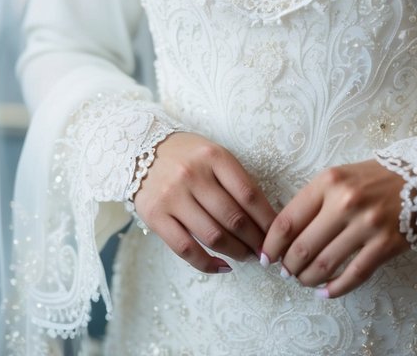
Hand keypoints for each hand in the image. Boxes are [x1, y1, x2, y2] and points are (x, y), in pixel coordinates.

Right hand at [134, 131, 276, 273]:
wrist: (139, 149)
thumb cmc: (186, 155)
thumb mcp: (213, 154)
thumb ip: (235, 179)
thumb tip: (263, 217)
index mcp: (213, 156)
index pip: (249, 194)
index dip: (267, 219)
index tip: (276, 234)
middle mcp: (193, 175)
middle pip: (233, 218)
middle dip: (255, 240)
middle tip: (265, 252)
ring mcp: (172, 196)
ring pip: (212, 235)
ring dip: (236, 253)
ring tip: (247, 258)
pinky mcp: (155, 216)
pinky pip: (185, 249)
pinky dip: (207, 263)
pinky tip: (222, 266)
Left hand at [261, 159, 405, 297]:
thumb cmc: (373, 178)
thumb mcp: (339, 177)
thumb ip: (314, 200)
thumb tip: (285, 235)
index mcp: (329, 182)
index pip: (288, 220)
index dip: (272, 244)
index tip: (266, 256)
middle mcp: (346, 202)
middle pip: (303, 247)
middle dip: (289, 266)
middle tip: (286, 271)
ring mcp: (367, 225)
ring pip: (325, 265)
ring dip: (308, 279)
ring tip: (304, 280)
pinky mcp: (385, 245)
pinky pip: (353, 276)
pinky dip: (335, 289)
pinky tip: (325, 292)